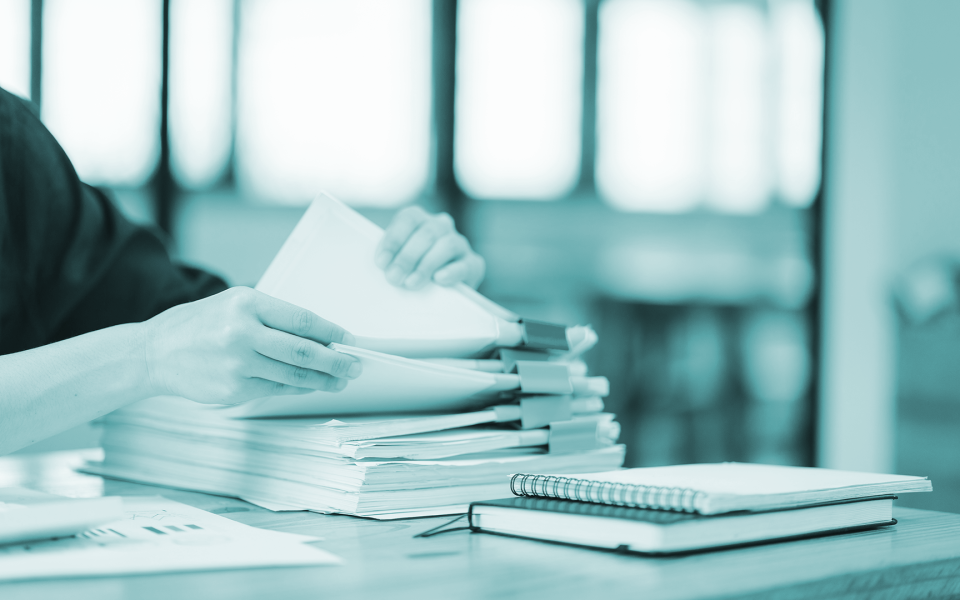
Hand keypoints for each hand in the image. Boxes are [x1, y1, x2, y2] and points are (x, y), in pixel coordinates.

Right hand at [141, 287, 361, 403]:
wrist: (156, 353)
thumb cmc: (200, 324)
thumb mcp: (235, 304)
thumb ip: (275, 317)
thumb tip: (321, 336)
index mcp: (247, 304)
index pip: (303, 320)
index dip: (333, 332)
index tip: (350, 340)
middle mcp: (243, 333)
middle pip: (305, 352)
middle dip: (337, 361)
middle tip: (356, 366)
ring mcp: (238, 364)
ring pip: (295, 376)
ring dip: (324, 380)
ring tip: (340, 379)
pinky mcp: (235, 389)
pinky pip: (277, 389)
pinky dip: (299, 388)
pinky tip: (311, 385)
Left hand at [374, 206, 485, 289]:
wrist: (441, 289)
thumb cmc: (412, 270)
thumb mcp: (398, 259)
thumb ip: (392, 257)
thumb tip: (384, 267)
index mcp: (420, 219)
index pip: (409, 219)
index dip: (394, 239)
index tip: (382, 262)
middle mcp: (441, 226)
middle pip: (427, 233)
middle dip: (407, 257)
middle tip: (394, 277)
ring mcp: (459, 243)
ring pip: (447, 245)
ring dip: (426, 265)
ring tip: (411, 283)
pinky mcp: (473, 264)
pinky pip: (465, 265)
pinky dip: (451, 272)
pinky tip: (439, 279)